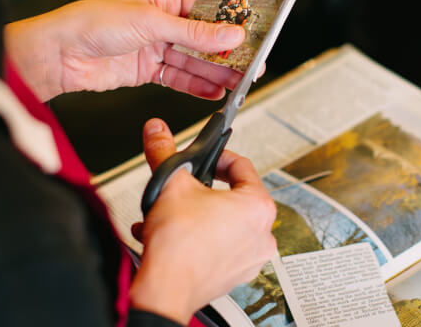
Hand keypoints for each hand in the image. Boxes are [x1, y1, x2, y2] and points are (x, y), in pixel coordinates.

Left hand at [4, 0, 247, 100]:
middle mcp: (161, 19)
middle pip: (203, 38)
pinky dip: (196, 86)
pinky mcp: (147, 69)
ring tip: (239, 83)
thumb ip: (195, 33)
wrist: (58, 54)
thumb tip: (231, 34)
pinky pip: (178, 77)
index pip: (206, 11)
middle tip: (252, 66)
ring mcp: (155, 45)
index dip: (230, 26)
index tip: (252, 38)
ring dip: (215, 73)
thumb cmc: (93, 23)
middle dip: (227, 53)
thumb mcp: (151, 23)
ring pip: (193, 61)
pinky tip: (215, 91)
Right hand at [129, 119, 276, 323]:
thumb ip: (164, 150)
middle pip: (234, 196)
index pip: (242, 166)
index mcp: (258, 206)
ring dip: (198, 214)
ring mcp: (250, 257)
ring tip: (174, 213)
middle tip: (186, 187)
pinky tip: (173, 235)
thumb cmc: (177, 244)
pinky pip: (219, 246)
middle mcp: (262, 233)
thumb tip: (158, 131)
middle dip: (205, 190)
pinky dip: (198, 238)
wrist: (165, 289)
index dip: (218, 157)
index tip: (204, 159)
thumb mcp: (170, 183)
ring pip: (224, 223)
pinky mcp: (235, 274)